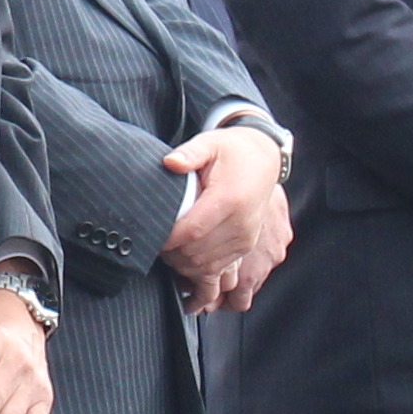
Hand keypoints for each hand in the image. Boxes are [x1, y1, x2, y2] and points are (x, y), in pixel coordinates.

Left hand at [158, 124, 291, 308]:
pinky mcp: (246, 246)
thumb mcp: (210, 143)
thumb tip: (170, 162)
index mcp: (230, 200)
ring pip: (206, 267)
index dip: (167, 239)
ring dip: (181, 265)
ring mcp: (246, 238)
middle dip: (170, 253)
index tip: (149, 233)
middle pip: (196, 253)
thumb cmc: (232, 151)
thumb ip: (189, 153)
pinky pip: (219, 269)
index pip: (191, 231)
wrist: (263, 159)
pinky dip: (197, 270)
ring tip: (166, 250)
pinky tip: (183, 259)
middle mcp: (241, 224)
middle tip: (153, 242)